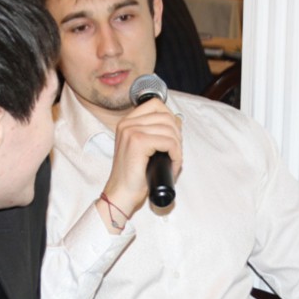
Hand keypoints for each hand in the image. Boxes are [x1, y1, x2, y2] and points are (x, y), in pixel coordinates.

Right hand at [100, 99, 182, 225]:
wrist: (121, 194)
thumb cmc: (134, 176)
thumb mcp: (145, 148)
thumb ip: (156, 132)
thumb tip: (178, 120)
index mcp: (126, 122)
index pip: (156, 104)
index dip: (170, 119)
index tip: (172, 136)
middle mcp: (127, 123)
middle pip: (166, 116)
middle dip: (177, 135)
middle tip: (175, 152)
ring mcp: (131, 131)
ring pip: (170, 130)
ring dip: (178, 148)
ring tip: (173, 161)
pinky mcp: (138, 142)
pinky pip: (169, 142)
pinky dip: (176, 155)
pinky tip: (172, 165)